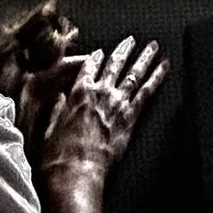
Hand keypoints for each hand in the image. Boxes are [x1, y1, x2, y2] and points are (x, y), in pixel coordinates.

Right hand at [23, 35, 164, 185]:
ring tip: (153, 46)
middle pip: (115, 64)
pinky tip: (165, 67)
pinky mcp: (130, 117)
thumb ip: (55, 111)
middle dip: (124, 50)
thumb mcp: (47, 130)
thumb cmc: (58, 157)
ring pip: (134, 72)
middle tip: (131, 39)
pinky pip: (148, 91)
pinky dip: (157, 76)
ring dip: (144, 57)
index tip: (100, 51)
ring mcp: (117, 103)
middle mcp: (100, 93)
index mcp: (78, 93)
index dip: (95, 58)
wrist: (75, 173)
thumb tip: (58, 98)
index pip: (88, 67)